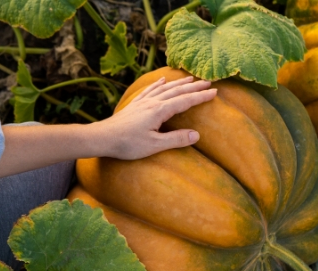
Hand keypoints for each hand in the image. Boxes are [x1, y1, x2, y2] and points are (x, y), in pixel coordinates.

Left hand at [96, 76, 216, 159]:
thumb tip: (197, 134)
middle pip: (177, 91)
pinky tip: (162, 80)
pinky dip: (159, 84)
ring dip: (179, 83)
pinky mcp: (135, 104)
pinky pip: (150, 90)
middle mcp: (153, 102)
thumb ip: (176, 139)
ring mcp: (143, 101)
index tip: (215, 92)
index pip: (185, 101)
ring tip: (190, 78)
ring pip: (165, 88)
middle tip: (208, 81)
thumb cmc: (127, 144)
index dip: (201, 96)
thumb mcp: (154, 145)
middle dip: (194, 87)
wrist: (102, 137)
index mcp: (160, 110)